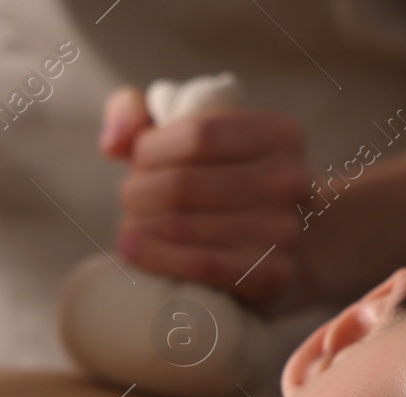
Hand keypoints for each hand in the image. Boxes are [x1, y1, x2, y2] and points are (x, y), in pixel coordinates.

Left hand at [100, 88, 310, 308]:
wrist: (292, 250)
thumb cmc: (223, 181)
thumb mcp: (191, 131)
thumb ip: (139, 112)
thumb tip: (113, 143)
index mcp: (279, 133)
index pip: (197, 134)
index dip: (151, 150)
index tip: (137, 162)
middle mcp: (289, 179)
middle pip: (183, 183)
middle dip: (138, 192)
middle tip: (129, 200)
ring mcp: (284, 230)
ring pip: (183, 226)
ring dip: (140, 226)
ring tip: (131, 225)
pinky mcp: (272, 275)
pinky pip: (200, 265)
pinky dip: (156, 257)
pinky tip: (132, 250)